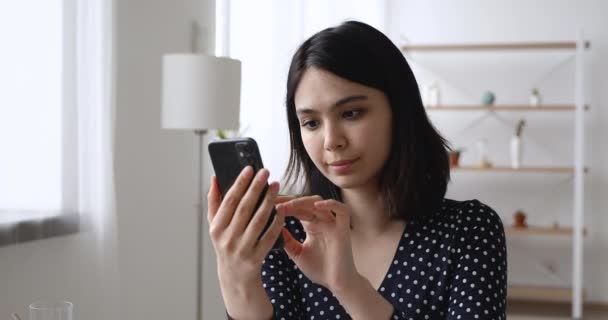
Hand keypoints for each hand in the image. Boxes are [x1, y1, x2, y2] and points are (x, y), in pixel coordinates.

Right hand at [207, 166, 284, 287]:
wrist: (235, 277)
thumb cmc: (226, 244)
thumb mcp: (215, 226)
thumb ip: (214, 202)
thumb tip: (214, 177)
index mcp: (216, 228)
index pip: (229, 201)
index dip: (239, 183)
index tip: (249, 168)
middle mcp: (228, 239)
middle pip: (244, 208)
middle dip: (256, 187)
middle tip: (266, 171)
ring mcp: (242, 249)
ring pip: (258, 220)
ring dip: (268, 200)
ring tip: (276, 185)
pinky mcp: (256, 258)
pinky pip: (269, 236)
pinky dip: (277, 222)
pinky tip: (282, 209)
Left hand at [276, 196, 359, 293]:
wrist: (337, 284)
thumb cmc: (320, 270)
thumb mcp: (297, 253)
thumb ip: (287, 240)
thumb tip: (273, 226)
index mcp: (311, 226)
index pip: (296, 208)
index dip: (283, 204)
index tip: (267, 204)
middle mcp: (322, 221)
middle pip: (304, 202)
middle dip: (288, 201)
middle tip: (273, 201)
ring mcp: (333, 223)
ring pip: (318, 202)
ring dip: (302, 202)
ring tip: (288, 206)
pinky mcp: (344, 229)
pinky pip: (342, 210)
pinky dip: (330, 204)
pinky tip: (316, 206)